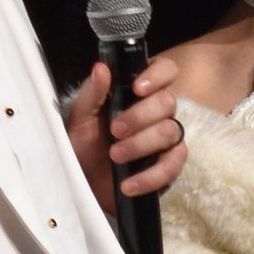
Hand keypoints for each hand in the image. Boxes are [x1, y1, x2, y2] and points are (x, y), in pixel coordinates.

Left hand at [69, 53, 187, 220]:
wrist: (83, 185)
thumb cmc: (83, 146)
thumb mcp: (80, 119)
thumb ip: (92, 94)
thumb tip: (101, 67)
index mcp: (139, 91)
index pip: (165, 70)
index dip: (157, 75)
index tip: (137, 88)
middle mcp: (158, 111)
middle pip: (167, 102)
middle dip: (140, 116)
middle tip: (114, 131)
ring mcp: (167, 138)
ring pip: (170, 131)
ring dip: (141, 144)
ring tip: (115, 156)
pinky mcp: (169, 165)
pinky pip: (173, 165)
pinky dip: (150, 176)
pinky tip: (128, 184)